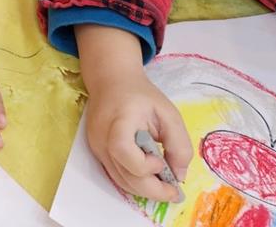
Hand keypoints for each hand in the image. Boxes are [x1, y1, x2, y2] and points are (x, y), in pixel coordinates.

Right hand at [77, 25, 191, 202]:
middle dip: (152, 190)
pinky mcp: (97, 152)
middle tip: (174, 193)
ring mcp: (96, 146)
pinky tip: (151, 179)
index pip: (122, 149)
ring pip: (120, 181)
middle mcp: (102, 136)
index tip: (161, 161)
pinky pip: (116, 175)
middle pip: (123, 174)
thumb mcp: (168, 114)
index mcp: (119, 120)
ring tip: (166, 188)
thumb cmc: (141, 96)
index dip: (144, 164)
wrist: (111, 82)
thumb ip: (179, 145)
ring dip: (145, 190)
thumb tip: (178, 176)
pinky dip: (135, 183)